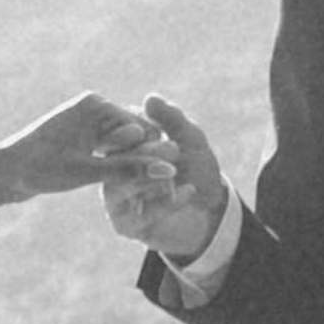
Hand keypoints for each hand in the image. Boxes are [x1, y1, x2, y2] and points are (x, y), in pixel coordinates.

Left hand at [0, 92, 179, 203]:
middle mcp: (94, 107)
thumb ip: (128, 170)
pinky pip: (112, 150)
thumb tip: (168, 171)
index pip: (141, 127)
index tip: (169, 183)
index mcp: (95, 105)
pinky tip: (128, 188)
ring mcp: (88, 121)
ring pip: (125, 144)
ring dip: (134, 166)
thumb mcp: (87, 171)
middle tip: (164, 192)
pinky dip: (119, 167)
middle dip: (147, 160)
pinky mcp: (83, 137)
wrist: (3, 173)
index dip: (155, 155)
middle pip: (136, 134)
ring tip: (148, 193)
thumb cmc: (40, 169)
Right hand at [104, 94, 227, 258]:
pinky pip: (138, 214)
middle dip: (144, 153)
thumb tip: (150, 98)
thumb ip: (172, 119)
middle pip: (115, 160)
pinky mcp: (125, 225)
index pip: (116, 135)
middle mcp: (112, 172)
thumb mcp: (190, 140)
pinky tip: (188, 191)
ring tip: (176, 172)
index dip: (129, 130)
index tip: (145, 128)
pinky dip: (164, 203)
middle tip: (173, 148)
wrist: (210, 209)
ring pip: (120, 187)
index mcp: (123, 148)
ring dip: (149, 177)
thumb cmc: (196, 168)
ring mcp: (116, 200)